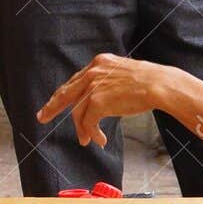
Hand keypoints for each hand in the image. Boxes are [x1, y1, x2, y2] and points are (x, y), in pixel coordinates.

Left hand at [35, 53, 167, 146]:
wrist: (160, 85)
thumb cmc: (149, 82)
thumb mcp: (123, 74)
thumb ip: (108, 81)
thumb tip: (97, 99)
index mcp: (99, 63)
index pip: (75, 80)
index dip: (64, 93)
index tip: (55, 102)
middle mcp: (93, 72)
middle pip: (66, 93)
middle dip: (52, 107)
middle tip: (42, 118)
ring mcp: (94, 86)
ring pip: (78, 112)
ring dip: (82, 129)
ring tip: (87, 140)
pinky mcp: (98, 101)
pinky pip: (88, 122)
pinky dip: (92, 133)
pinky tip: (99, 140)